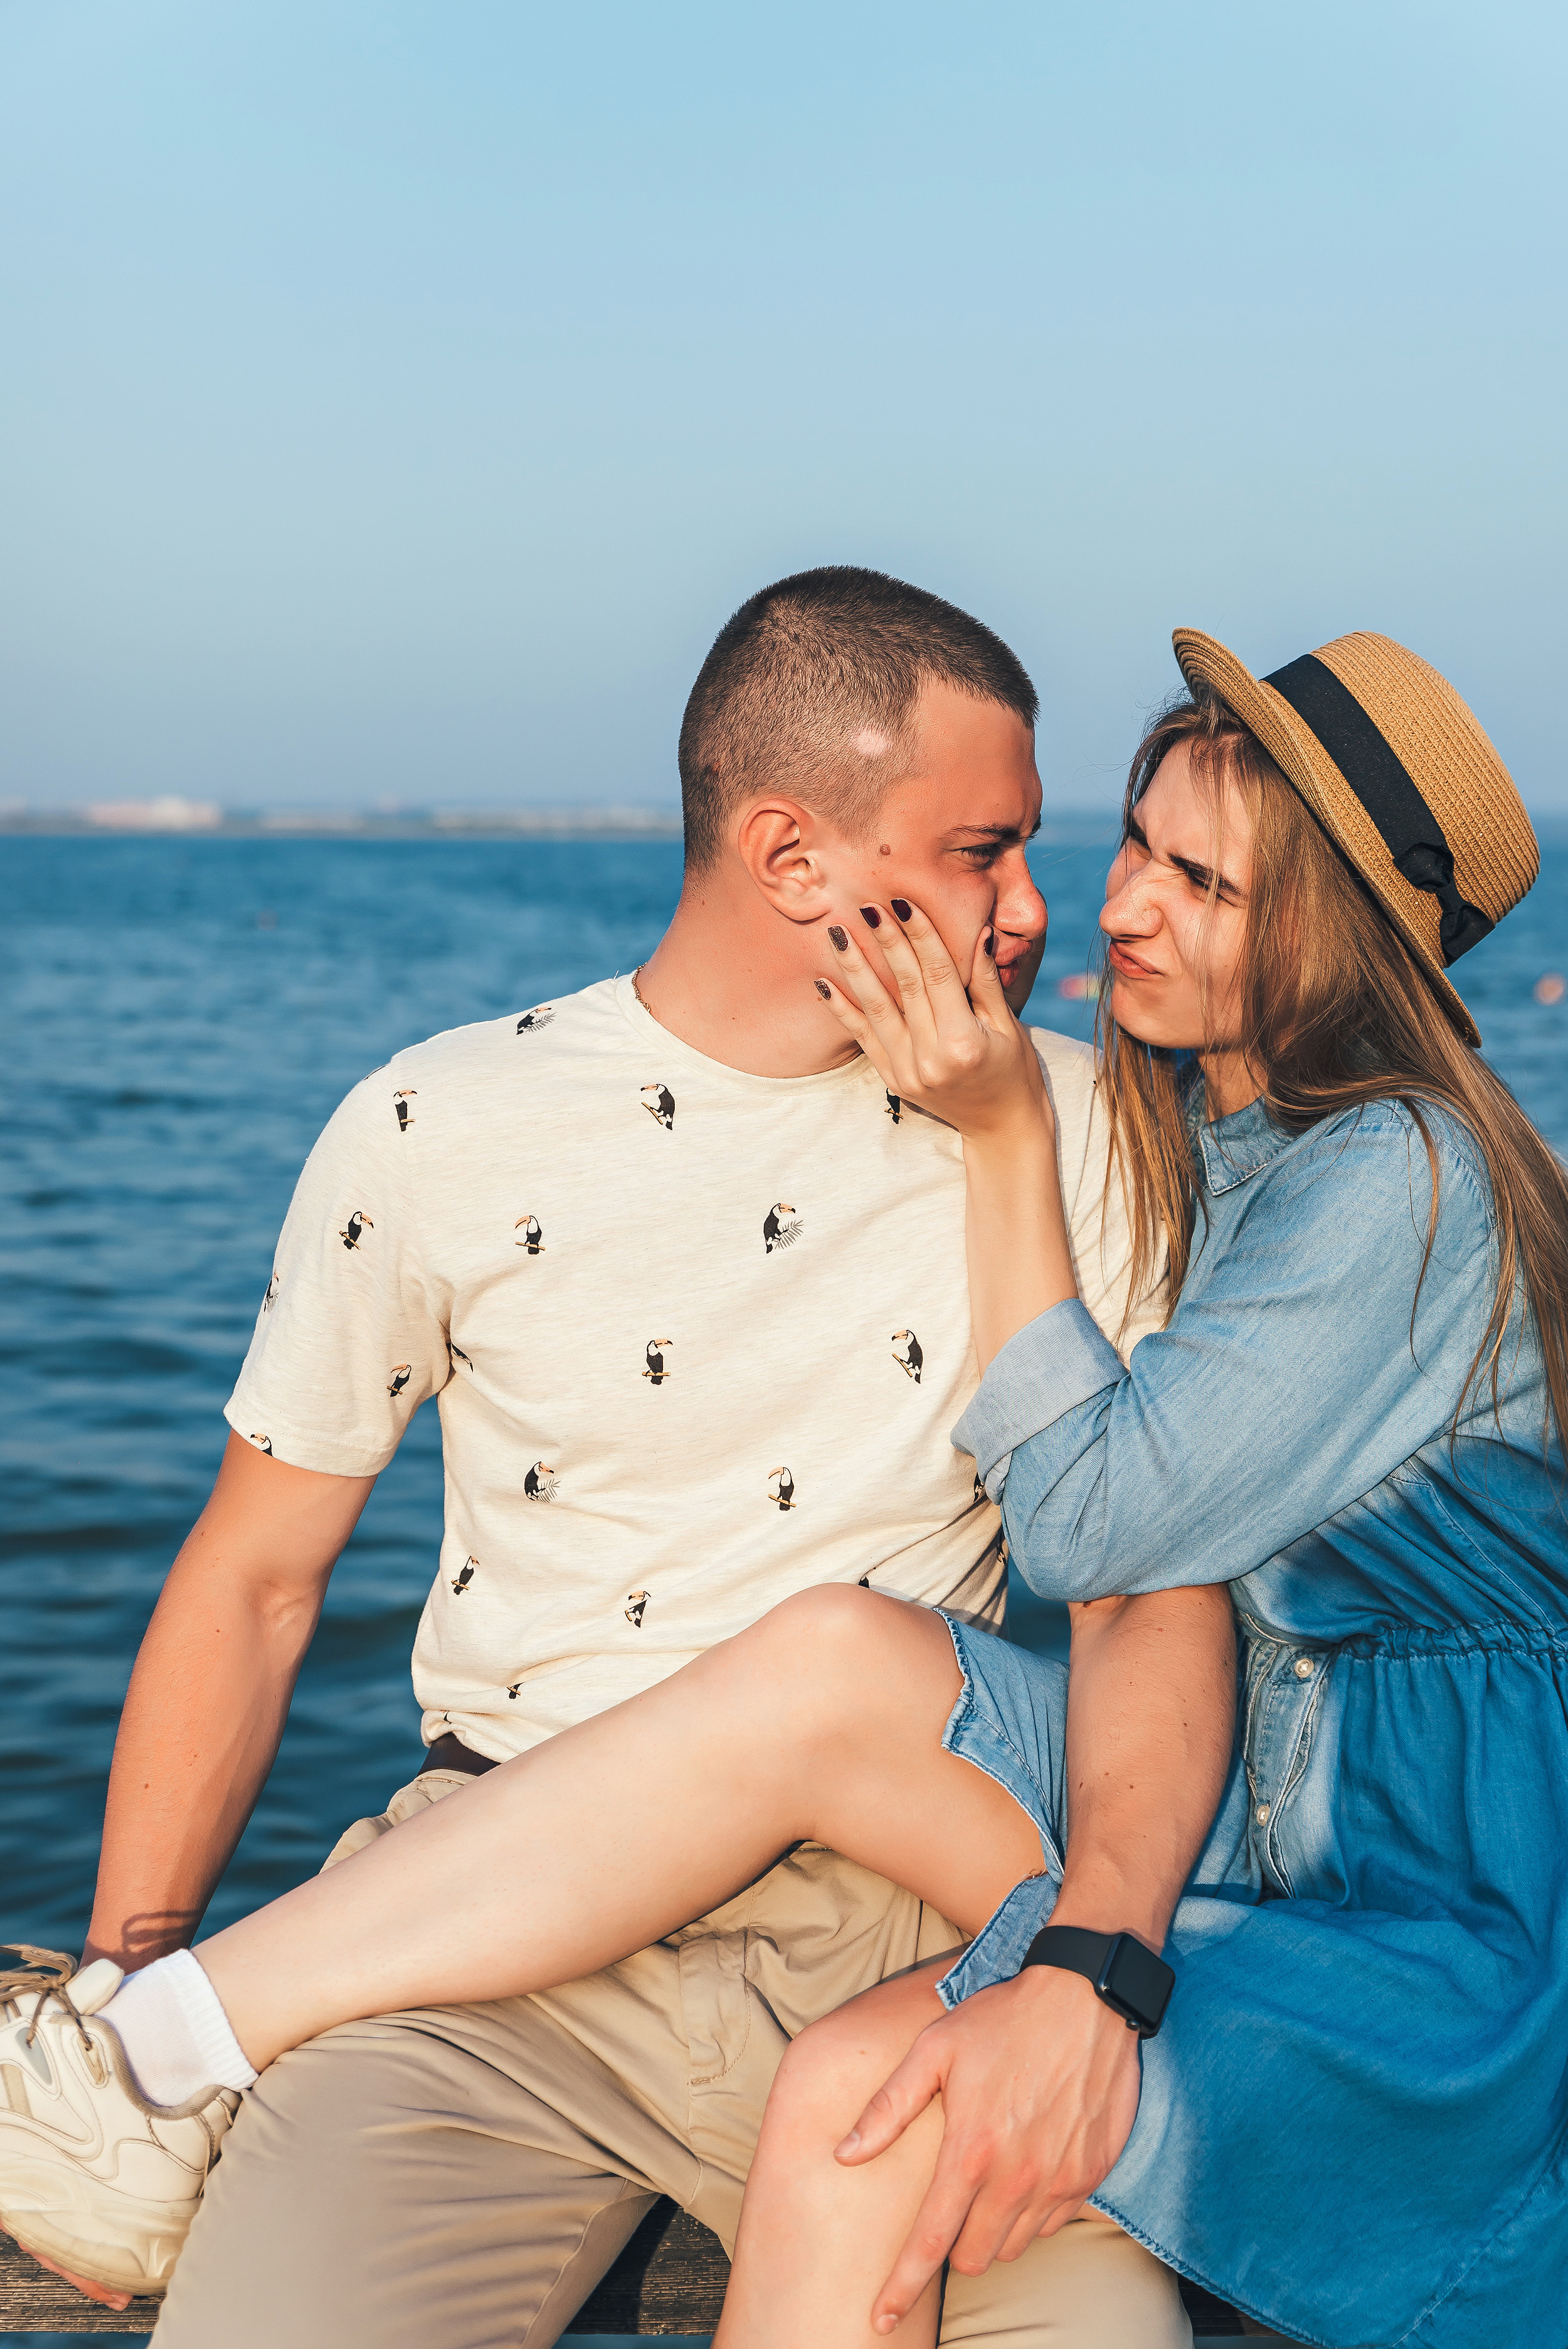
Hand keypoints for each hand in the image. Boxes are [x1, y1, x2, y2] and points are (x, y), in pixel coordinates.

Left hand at [819, 903, 1047, 1146]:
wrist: (1001, 1128)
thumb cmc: (1014, 1072)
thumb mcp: (1008, 1027)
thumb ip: (988, 982)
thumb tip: (980, 932)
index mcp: (964, 1041)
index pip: (938, 975)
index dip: (920, 935)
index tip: (902, 903)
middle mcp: (931, 1058)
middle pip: (905, 986)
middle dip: (885, 941)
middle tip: (866, 904)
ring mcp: (908, 1072)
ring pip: (876, 1008)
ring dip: (854, 968)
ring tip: (837, 934)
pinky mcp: (893, 1080)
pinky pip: (863, 1038)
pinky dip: (842, 1010)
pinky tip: (823, 984)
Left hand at [835, 1964, 1142, 2331]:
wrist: (1085, 1996)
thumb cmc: (1002, 2017)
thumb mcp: (934, 2048)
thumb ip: (888, 2108)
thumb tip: (844, 2155)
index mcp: (970, 2151)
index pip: (929, 2243)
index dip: (902, 2288)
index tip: (881, 2318)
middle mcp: (1016, 2177)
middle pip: (974, 2258)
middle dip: (952, 2249)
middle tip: (946, 2213)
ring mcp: (1059, 2180)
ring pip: (1014, 2246)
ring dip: (992, 2231)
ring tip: (986, 2184)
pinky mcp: (1091, 2175)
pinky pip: (1053, 2223)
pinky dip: (1032, 2213)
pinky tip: (1024, 2172)